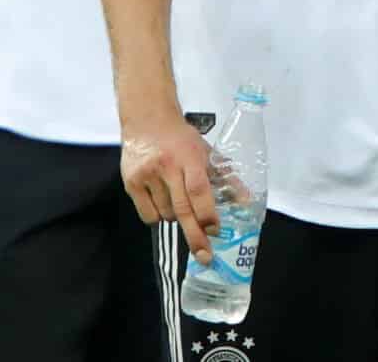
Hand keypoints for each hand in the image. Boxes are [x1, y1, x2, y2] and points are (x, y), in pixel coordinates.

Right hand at [120, 111, 218, 263]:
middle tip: (205, 256)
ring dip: (177, 218)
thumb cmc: (181, 139)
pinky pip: (148, 215)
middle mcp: (167, 167)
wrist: (147, 121)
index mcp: (189, 157)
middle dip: (195, 235)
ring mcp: (147, 175)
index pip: (198, 190)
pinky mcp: (131, 183)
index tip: (215, 231)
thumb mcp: (206, 152)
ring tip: (178, 201)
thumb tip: (246, 201)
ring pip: (166, 214)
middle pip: (182, 208)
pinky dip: (158, 216)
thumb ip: (226, 177)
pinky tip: (162, 202)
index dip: (207, 213)